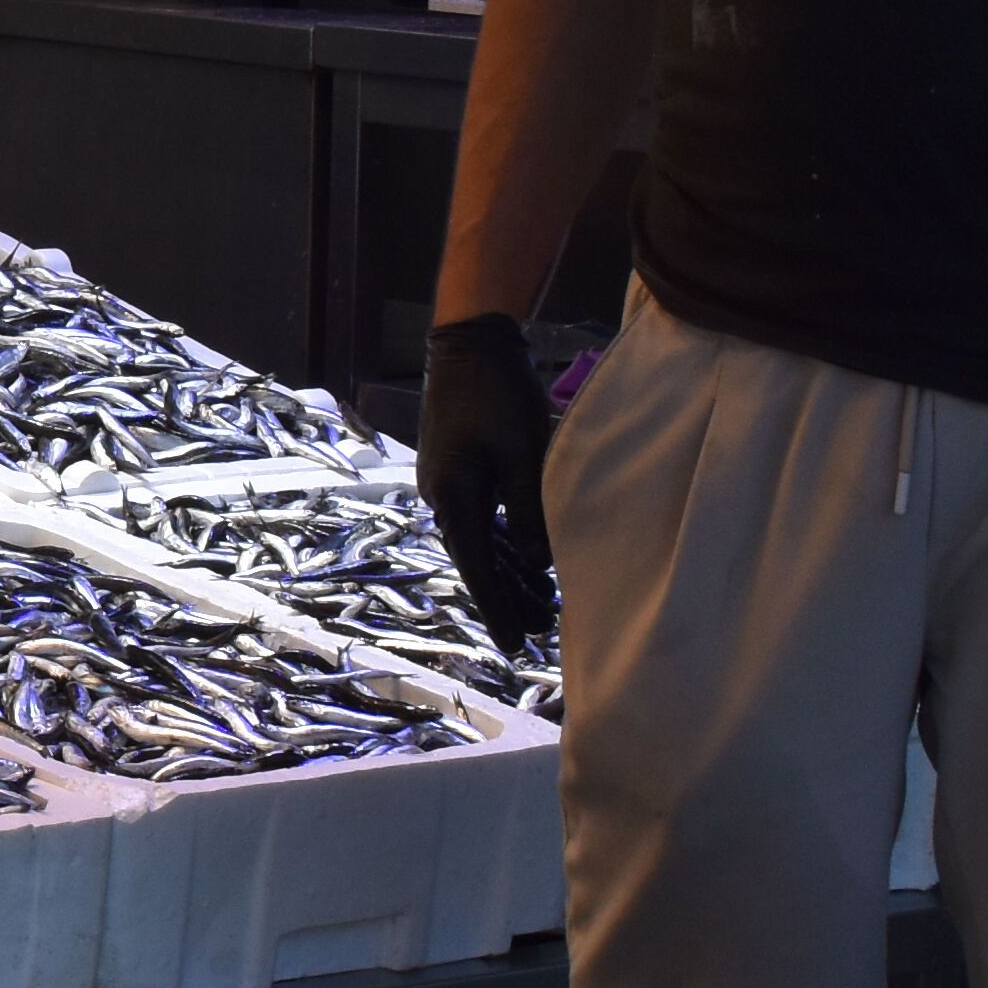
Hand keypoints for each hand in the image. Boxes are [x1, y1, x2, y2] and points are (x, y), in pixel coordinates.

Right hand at [416, 312, 558, 654]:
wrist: (470, 342)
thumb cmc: (499, 393)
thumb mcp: (522, 454)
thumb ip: (529, 512)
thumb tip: (538, 564)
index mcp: (454, 496)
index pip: (478, 567)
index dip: (499, 608)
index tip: (515, 645)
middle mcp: (444, 496)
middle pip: (478, 560)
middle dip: (508, 598)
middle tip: (541, 634)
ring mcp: (450, 483)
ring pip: (482, 542)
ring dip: (511, 574)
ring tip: (544, 607)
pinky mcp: (461, 469)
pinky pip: (484, 521)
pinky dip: (507, 545)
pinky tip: (528, 563)